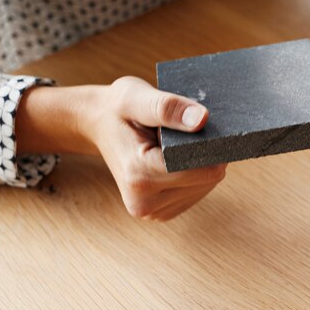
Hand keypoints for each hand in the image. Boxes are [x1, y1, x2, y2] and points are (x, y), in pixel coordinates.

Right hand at [17, 77, 225, 220]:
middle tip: (181, 134)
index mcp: (138, 175)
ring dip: (199, 164)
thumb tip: (202, 120)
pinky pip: (197, 192)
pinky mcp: (160, 213)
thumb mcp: (136, 96)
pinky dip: (194, 174)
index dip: (212, 146)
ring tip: (174, 147)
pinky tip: (176, 160)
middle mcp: (143, 202)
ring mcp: (151, 212)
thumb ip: (168, 107)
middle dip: (204, 154)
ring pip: (206, 187)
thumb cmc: (118, 109)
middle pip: (209, 180)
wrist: (98, 125)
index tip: (200, 126)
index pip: (204, 170)